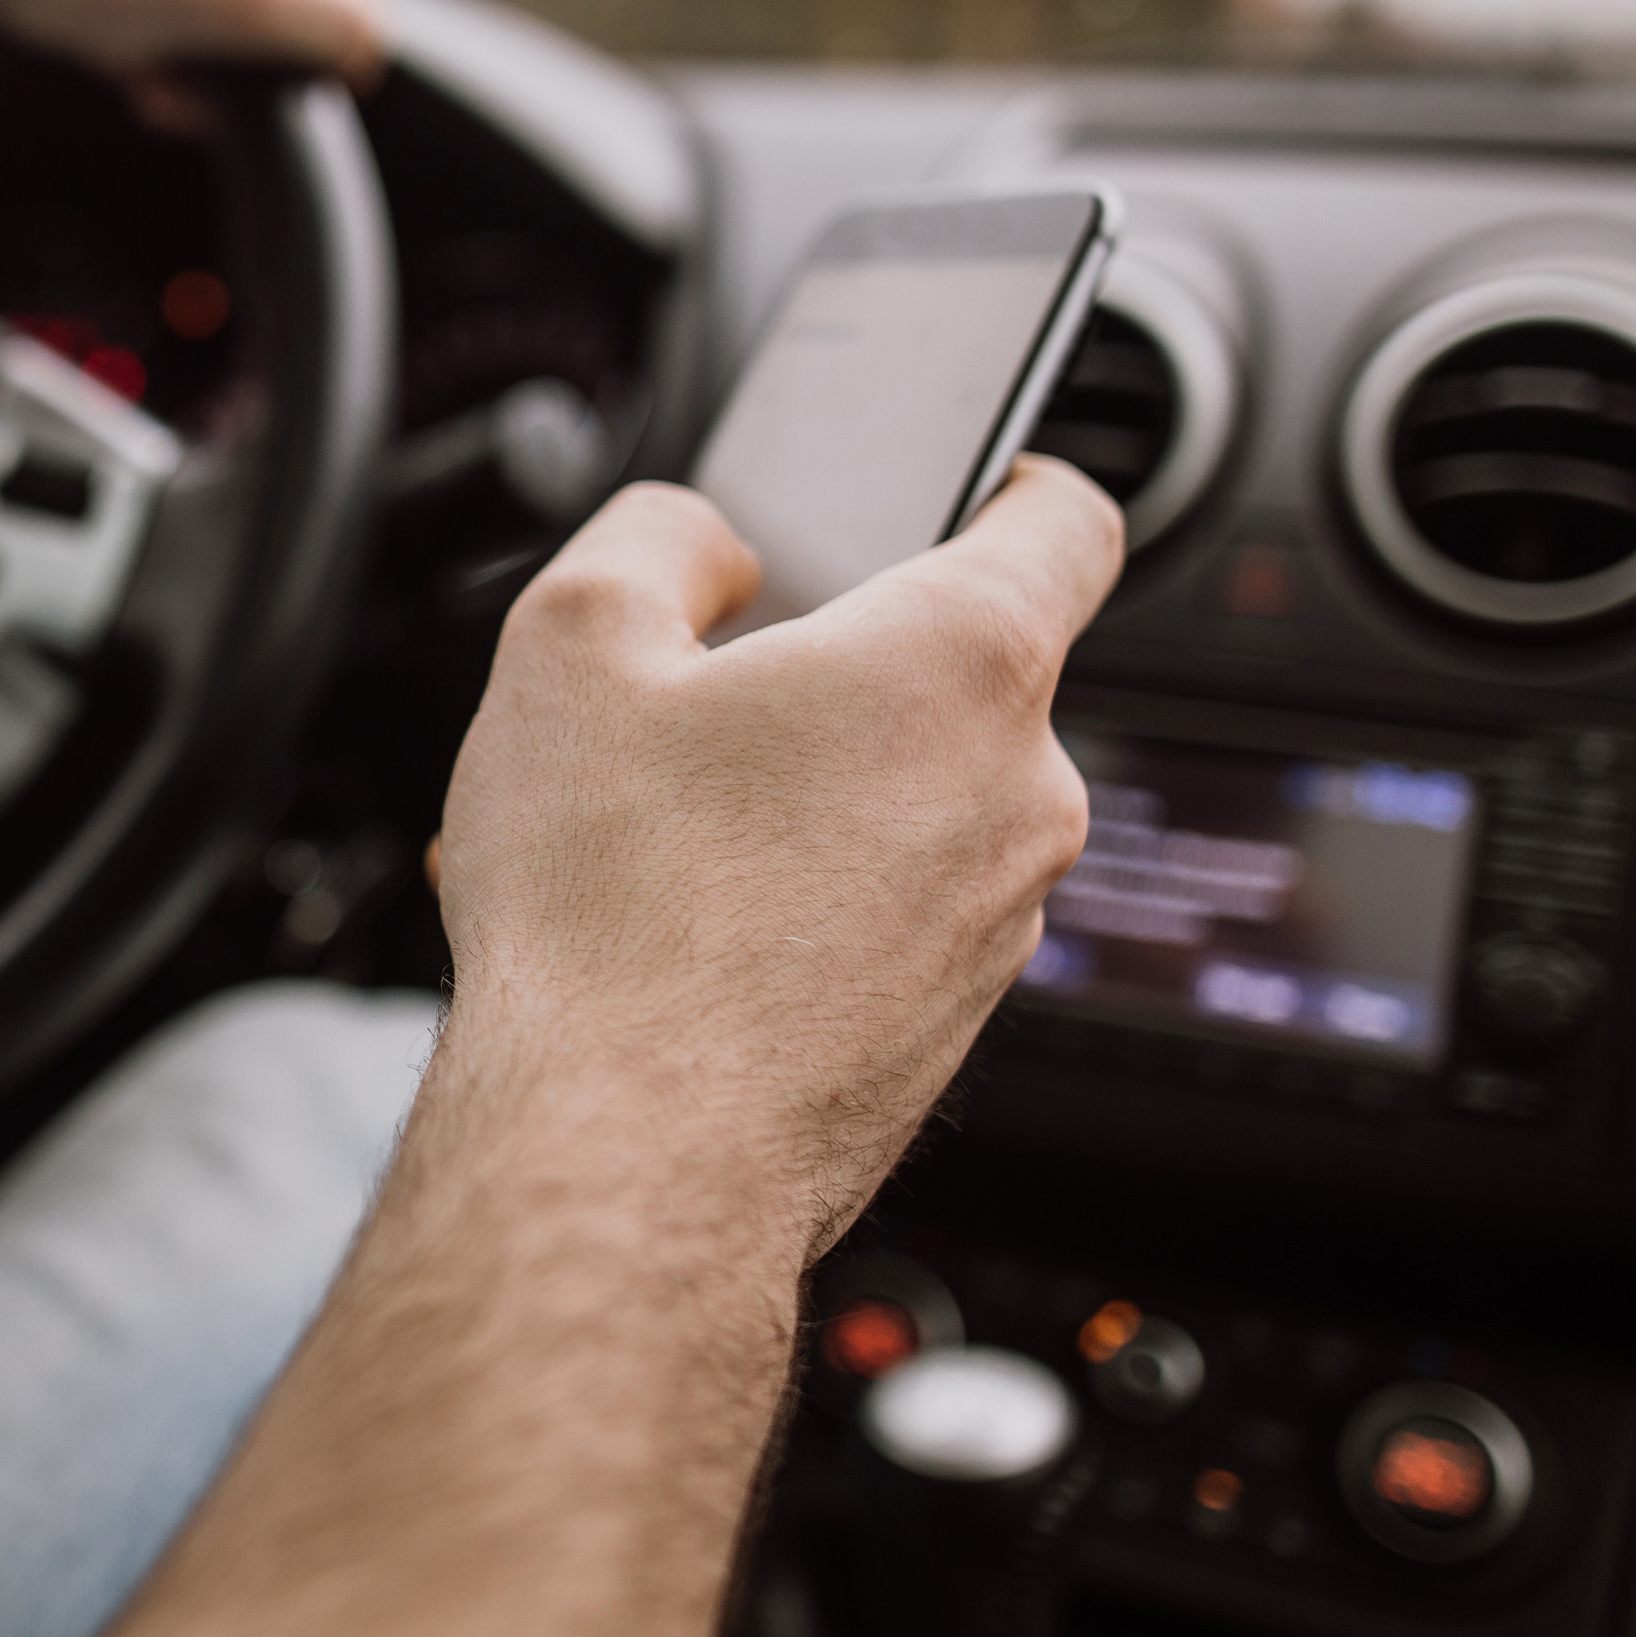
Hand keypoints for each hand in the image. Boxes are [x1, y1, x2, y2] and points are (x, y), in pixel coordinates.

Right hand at [432, 459, 1122, 1259]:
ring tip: (656, 831)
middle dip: (832, 665)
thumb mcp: (571, 644)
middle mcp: (1020, 794)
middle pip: (957, 672)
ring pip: (910, 803)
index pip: (1064, 517)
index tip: (945, 485)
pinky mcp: (950, 1023)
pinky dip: (802, 898)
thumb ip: (657, 538)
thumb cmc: (610, 917)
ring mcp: (998, 923)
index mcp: (962, 661)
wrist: (622, 1160)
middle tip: (696, 692)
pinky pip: (889, 911)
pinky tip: (677, 928)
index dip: (1001, 476)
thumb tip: (707, 544)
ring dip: (804, 791)